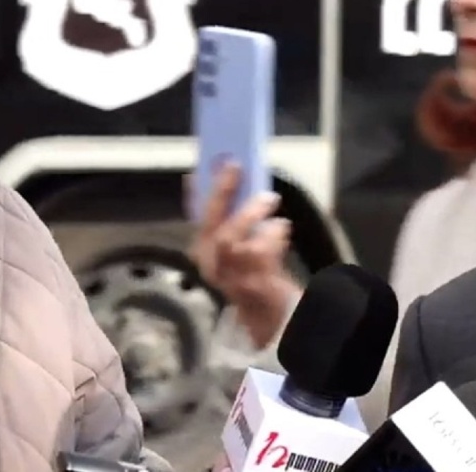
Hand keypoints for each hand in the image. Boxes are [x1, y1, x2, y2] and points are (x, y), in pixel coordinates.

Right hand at [188, 163, 299, 347]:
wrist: (266, 309)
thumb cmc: (252, 269)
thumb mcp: (238, 243)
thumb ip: (234, 216)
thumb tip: (234, 176)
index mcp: (203, 250)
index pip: (195, 217)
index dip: (193, 195)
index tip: (196, 170)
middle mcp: (211, 263)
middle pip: (213, 226)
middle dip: (222, 193)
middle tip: (237, 167)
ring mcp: (231, 275)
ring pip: (233, 239)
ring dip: (252, 213)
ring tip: (270, 199)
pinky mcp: (252, 283)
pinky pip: (260, 251)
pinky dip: (274, 234)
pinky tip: (282, 226)